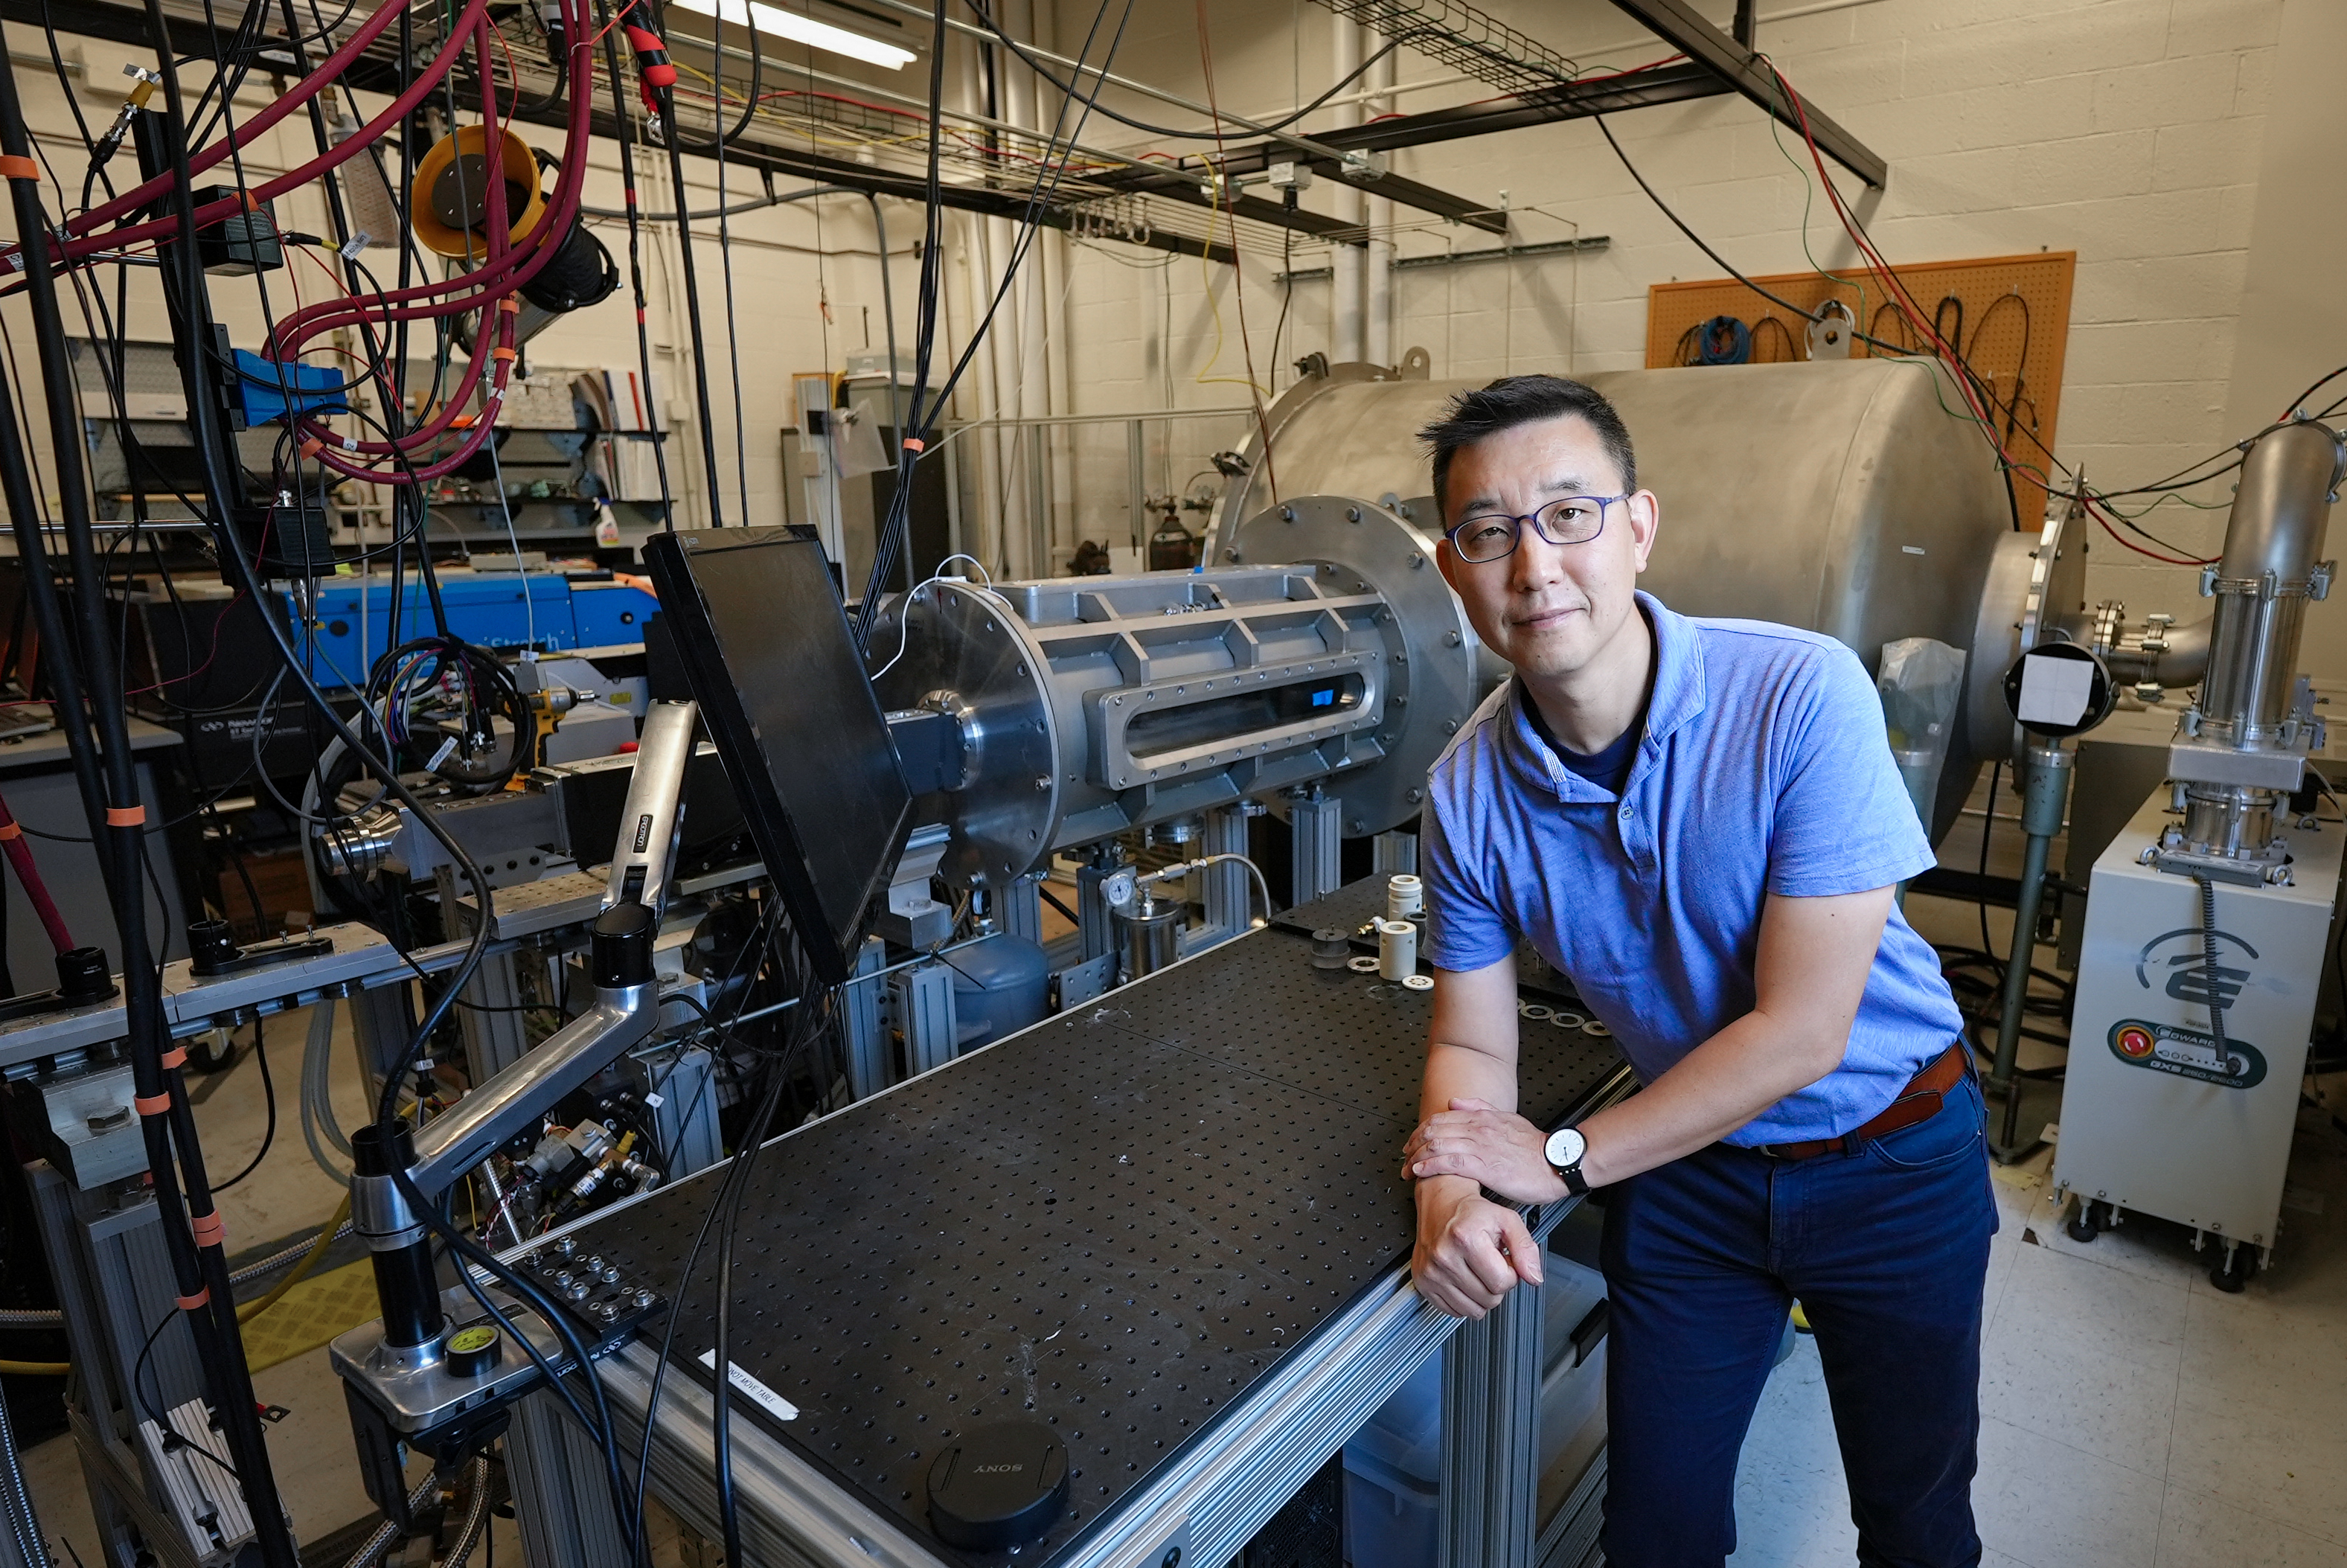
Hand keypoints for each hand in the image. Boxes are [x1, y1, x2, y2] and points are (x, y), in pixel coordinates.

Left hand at [1401, 1099, 1565, 1204]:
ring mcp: (1480, 1147)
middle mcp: (1477, 1129)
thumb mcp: (1507, 1118)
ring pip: (1438, 1145)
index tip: (1413, 1142)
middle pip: (1434, 1131)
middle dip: (1414, 1144)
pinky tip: (1421, 1171)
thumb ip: (1479, 1108)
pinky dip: (1431, 1165)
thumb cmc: (1534, 1147)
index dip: (1421, 1131)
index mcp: (1481, 1117)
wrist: (1556, 1162)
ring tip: (1407, 1168)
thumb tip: (1454, 1101)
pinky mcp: (1485, 1166)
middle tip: (1404, 1157)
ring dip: (1417, 1157)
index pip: (1440, 1119)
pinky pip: (1450, 1162)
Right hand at [1411, 1176, 1542, 1318]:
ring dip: (1481, 1295)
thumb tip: (1533, 1277)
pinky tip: (1463, 1279)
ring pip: (1472, 1310)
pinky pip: (1454, 1311)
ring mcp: (1430, 1272)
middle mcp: (1444, 1256)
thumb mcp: (1507, 1220)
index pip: (1502, 1282)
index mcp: (1466, 1238)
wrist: (1441, 1202)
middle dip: (1496, 1284)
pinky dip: (1463, 1300)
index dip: (1510, 1274)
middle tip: (1489, 1264)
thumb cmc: (1473, 1212)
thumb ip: (1525, 1248)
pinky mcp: (1422, 1282)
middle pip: (1489, 1299)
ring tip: (1476, 1271)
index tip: (1503, 1260)